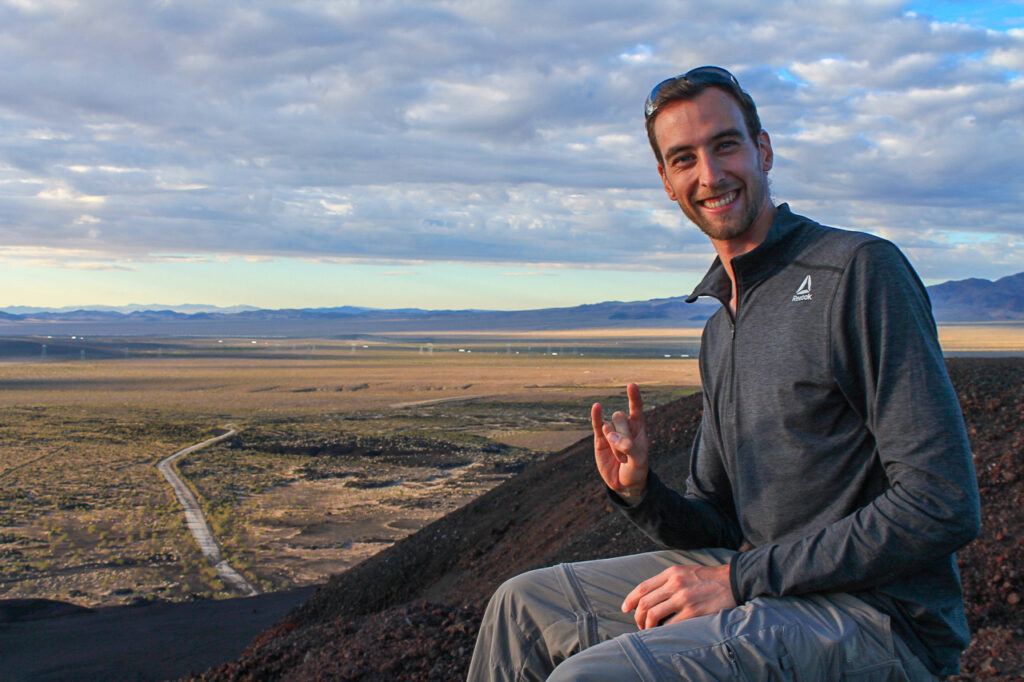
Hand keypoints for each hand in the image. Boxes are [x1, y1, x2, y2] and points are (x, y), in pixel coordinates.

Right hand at [592, 383, 648, 502]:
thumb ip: (629, 447)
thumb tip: (612, 438)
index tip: (632, 385)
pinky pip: (597, 424)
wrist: (624, 483)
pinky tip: (597, 406)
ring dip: (614, 443)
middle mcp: (624, 427)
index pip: (636, 409)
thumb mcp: (639, 460)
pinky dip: (596, 416)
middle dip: (622, 435)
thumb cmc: (636, 469)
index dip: (634, 397)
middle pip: (620, 417)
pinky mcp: (599, 440)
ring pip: (608, 426)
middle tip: (627, 454)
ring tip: (620, 458)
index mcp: (638, 428)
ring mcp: (611, 432)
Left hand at [622, 564, 734, 628]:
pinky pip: (670, 625)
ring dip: (647, 626)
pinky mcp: (694, 612)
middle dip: (638, 617)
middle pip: (645, 602)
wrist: (734, 581)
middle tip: (639, 625)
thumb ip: (668, 580)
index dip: (630, 600)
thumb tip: (649, 596)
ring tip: (649, 631)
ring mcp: (684, 598)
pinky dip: (663, 631)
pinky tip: (664, 633)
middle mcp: (675, 583)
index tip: (625, 609)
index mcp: (671, 572)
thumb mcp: (685, 571)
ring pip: (653, 614)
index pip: (643, 587)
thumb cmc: (708, 578)